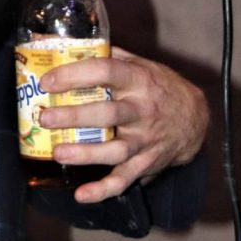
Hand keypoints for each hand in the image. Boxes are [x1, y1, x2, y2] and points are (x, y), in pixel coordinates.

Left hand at [38, 46, 208, 203]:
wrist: (194, 118)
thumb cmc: (157, 85)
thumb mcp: (138, 63)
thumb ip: (105, 56)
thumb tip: (62, 45)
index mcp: (138, 79)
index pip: (105, 72)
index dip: (75, 75)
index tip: (48, 81)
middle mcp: (142, 109)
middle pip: (108, 114)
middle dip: (74, 116)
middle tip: (45, 118)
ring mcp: (145, 139)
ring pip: (116, 150)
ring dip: (86, 154)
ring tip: (58, 153)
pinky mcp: (146, 163)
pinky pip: (125, 179)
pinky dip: (104, 190)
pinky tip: (82, 195)